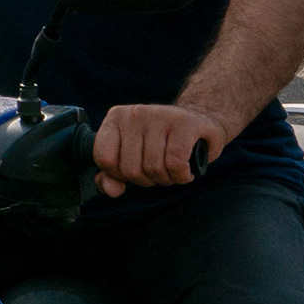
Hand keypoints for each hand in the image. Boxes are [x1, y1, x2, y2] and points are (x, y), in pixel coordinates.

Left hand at [92, 101, 227, 196]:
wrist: (199, 123)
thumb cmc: (160, 144)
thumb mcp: (131, 158)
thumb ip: (112, 177)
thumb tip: (111, 191)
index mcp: (116, 118)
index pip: (104, 159)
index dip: (120, 174)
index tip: (135, 168)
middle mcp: (135, 113)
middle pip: (130, 169)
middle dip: (146, 179)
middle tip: (158, 169)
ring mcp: (159, 115)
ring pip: (153, 168)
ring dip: (166, 179)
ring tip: (173, 169)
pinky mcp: (184, 124)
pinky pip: (175, 164)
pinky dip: (182, 176)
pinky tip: (186, 171)